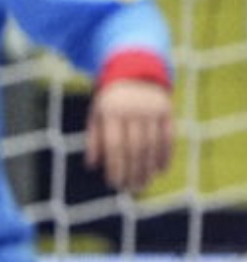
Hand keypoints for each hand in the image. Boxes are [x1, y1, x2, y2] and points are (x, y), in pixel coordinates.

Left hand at [85, 78, 173, 192]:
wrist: (134, 72)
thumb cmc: (110, 100)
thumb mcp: (96, 115)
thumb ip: (94, 139)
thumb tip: (93, 166)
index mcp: (112, 112)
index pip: (114, 145)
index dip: (115, 166)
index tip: (114, 183)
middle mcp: (133, 111)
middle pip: (134, 148)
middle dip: (133, 171)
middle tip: (131, 189)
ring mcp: (152, 110)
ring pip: (152, 144)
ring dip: (148, 167)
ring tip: (143, 184)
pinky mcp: (167, 110)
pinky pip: (168, 136)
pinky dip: (165, 155)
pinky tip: (160, 170)